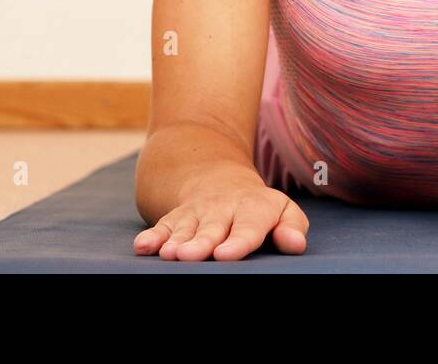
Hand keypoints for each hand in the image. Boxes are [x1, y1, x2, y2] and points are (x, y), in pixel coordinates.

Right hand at [134, 165, 309, 260]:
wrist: (222, 183)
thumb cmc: (260, 210)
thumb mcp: (283, 212)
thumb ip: (292, 227)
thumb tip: (295, 244)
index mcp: (253, 208)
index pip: (248, 226)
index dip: (238, 241)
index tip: (227, 255)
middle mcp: (222, 210)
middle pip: (211, 229)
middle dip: (201, 243)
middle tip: (190, 256)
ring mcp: (196, 213)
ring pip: (185, 229)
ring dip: (175, 241)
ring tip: (169, 254)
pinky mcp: (176, 218)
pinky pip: (162, 226)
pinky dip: (152, 237)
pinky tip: (142, 247)